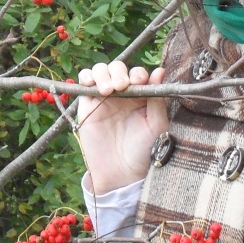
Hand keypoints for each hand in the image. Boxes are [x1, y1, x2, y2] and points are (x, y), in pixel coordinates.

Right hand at [76, 60, 169, 192]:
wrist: (121, 173)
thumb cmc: (144, 151)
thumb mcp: (156, 124)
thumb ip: (157, 97)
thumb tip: (160, 70)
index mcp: (141, 96)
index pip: (137, 74)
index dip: (137, 73)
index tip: (138, 81)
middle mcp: (122, 94)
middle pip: (118, 68)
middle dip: (119, 72)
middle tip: (122, 85)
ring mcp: (104, 98)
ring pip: (100, 71)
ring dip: (103, 74)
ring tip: (108, 90)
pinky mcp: (87, 106)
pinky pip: (83, 84)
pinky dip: (85, 77)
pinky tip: (90, 83)